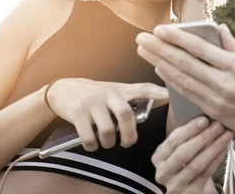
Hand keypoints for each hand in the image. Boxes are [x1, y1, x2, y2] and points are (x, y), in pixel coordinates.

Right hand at [46, 78, 168, 150]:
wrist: (62, 89)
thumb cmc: (95, 94)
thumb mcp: (114, 91)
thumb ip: (133, 97)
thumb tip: (160, 102)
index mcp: (121, 89)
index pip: (143, 89)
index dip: (158, 93)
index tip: (172, 98)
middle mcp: (108, 94)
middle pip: (125, 114)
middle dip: (129, 134)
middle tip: (128, 143)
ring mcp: (92, 103)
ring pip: (107, 129)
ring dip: (109, 142)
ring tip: (107, 144)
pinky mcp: (77, 113)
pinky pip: (89, 136)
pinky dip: (93, 145)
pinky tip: (93, 144)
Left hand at [136, 24, 234, 141]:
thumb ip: (234, 46)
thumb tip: (218, 27)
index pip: (200, 49)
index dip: (177, 38)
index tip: (160, 29)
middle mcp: (224, 83)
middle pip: (185, 63)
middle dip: (160, 49)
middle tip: (141, 38)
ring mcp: (216, 99)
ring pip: (181, 78)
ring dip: (159, 63)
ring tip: (144, 50)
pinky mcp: (212, 111)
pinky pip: (186, 93)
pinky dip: (171, 80)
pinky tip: (159, 69)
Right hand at [152, 116, 232, 193]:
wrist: (189, 190)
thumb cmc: (185, 165)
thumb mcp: (180, 151)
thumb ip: (187, 137)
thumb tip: (205, 117)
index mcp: (158, 158)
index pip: (172, 141)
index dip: (189, 129)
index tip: (204, 119)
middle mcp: (163, 173)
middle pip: (183, 153)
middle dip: (202, 137)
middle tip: (217, 125)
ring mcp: (175, 186)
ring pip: (196, 164)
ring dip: (213, 147)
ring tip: (226, 135)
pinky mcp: (190, 193)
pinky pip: (205, 173)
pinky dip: (216, 159)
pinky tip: (224, 148)